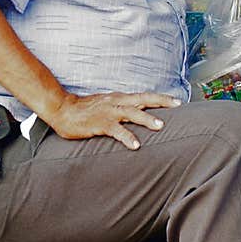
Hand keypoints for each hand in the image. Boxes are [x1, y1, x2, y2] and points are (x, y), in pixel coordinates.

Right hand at [49, 91, 181, 149]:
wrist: (62, 109)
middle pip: (143, 98)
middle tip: (177, 105)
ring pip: (132, 112)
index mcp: (119, 98)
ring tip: (160, 126)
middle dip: (161, 101)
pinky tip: (136, 145)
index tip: (177, 101)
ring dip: (147, 118)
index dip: (160, 97)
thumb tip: (136, 114)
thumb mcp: (106, 105)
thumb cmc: (84, 110)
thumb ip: (120, 109)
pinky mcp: (100, 123)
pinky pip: (116, 130)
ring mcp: (109, 112)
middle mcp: (117, 102)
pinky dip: (127, 137)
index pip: (144, 95)